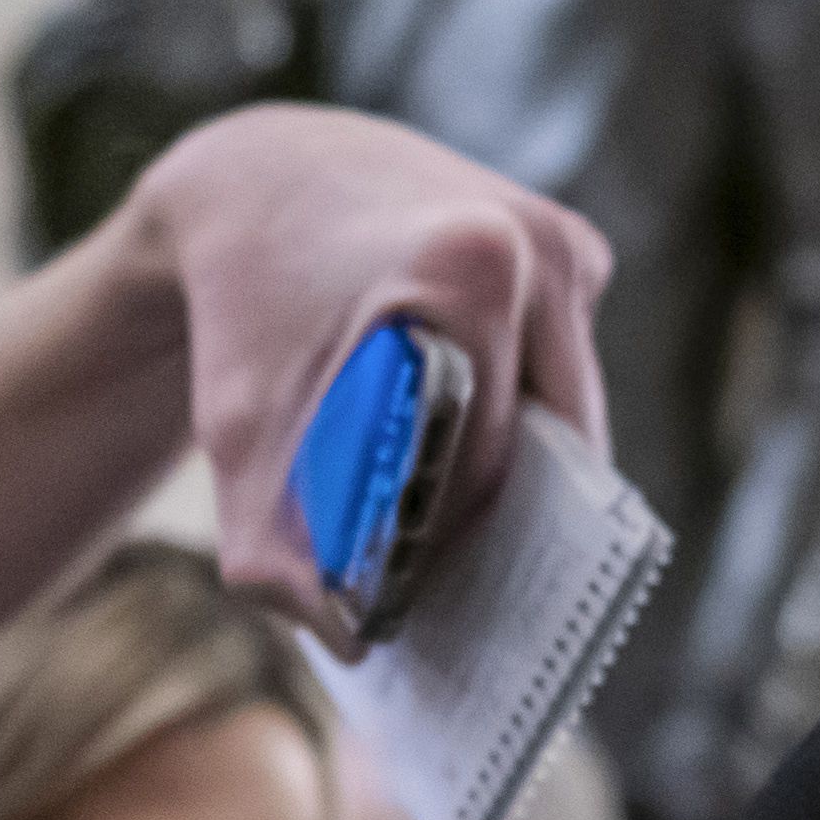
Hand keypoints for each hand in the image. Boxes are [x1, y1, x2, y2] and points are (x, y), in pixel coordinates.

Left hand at [136, 105, 610, 649]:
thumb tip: (355, 639)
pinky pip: (569, 367)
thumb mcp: (241, 434)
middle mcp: (538, 246)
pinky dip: (525, 406)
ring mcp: (567, 245)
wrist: (263, 180)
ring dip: (518, 461)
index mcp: (470, 269)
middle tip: (441, 574)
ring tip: (446, 507)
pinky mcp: (578, 247)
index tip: (420, 596)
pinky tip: (460, 418)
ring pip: (569, 409)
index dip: (456, 543)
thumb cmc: (250, 313)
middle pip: (548, 443)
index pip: (494, 463)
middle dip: (497, 514)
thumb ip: (279, 549)